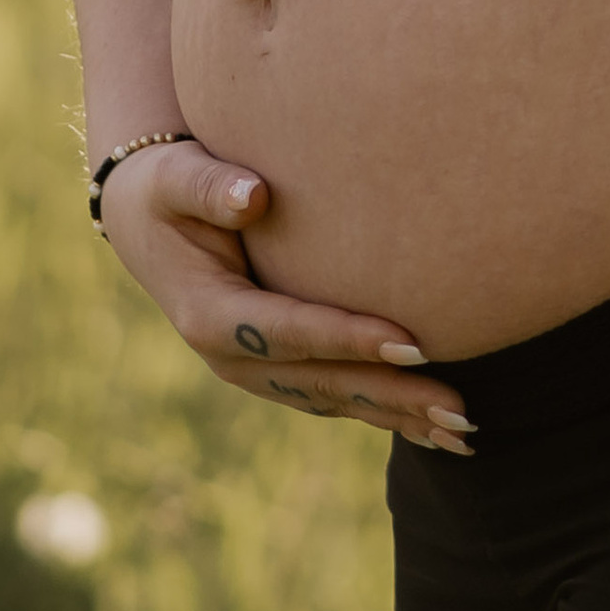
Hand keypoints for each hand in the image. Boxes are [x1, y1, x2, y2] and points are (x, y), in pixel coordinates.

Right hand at [98, 140, 472, 452]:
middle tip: (462, 409)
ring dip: (399, 416)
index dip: (351, 338)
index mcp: (210, 315)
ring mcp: (255, 371)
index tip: (413, 342)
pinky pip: (335, 395)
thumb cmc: (167, 189)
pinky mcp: (276, 369)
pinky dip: (384, 410)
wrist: (145, 221)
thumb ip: (209, 186)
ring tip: (464, 430)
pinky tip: (432, 424)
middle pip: (324, 382)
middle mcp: (233, 359)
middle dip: (394, 397)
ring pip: (335, 399)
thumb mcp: (174, 180)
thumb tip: (253, 195)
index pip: (292, 332)